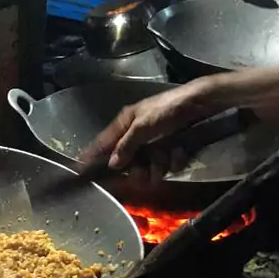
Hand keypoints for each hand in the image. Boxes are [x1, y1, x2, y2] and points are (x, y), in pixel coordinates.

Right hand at [81, 78, 225, 169]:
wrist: (196, 104)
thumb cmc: (165, 110)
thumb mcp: (142, 127)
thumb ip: (126, 146)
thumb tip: (112, 163)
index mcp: (124, 123)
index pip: (103, 142)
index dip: (93, 155)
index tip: (81, 169)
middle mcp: (137, 133)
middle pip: (129, 161)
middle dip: (139, 169)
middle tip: (144, 173)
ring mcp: (153, 140)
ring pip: (150, 164)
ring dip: (160, 165)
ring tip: (168, 157)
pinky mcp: (169, 145)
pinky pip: (167, 162)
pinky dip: (174, 158)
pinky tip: (180, 151)